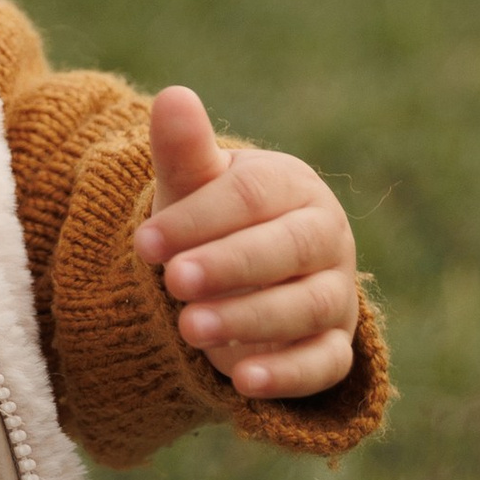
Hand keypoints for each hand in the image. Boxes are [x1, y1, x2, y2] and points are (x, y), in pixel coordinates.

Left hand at [132, 89, 359, 399]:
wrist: (236, 278)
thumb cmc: (211, 222)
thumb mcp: (191, 188)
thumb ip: (184, 151)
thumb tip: (173, 96)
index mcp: (294, 187)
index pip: (252, 198)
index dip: (198, 219)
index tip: (144, 242)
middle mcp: (325, 237)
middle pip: (287, 249)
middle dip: (228, 266)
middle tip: (174, 281)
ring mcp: (336, 294)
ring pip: (306, 307)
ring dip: (249, 319)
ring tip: (190, 328)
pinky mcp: (334, 348)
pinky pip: (323, 365)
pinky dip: (287, 375)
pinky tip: (242, 382)